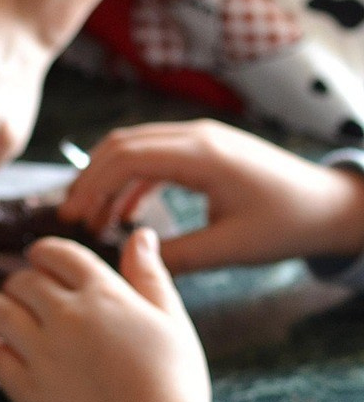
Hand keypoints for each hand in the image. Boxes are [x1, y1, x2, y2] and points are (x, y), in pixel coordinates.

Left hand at [0, 230, 210, 401]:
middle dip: (20, 283)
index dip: (43, 254)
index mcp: (104, 294)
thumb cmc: (174, 385)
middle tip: (20, 294)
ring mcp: (41, 351)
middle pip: (22, 281)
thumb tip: (140, 235)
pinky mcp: (24, 387)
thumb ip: (149, 275)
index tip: (40, 261)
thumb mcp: (171, 321)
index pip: (57, 253)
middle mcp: (66, 315)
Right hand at [58, 120, 363, 272]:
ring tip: (91, 219)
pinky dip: (130, 181)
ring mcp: (202, 139)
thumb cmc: (286, 225)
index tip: (71, 219)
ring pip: (134, 147)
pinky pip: (155, 157)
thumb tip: (126, 264)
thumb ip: (174, 257)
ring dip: (107, 179)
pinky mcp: (206, 150)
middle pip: (122, 144)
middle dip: (89, 180)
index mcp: (202, 155)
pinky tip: (123, 213)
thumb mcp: (227, 248)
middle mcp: (198, 137)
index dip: (91, 186)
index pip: (126, 157)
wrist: (331, 205)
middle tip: (70, 219)